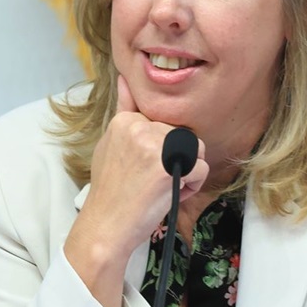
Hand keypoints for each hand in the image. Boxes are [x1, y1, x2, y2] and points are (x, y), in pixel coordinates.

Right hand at [63, 76, 207, 306]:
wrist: (105, 227)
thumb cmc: (111, 192)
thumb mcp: (110, 145)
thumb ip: (124, 112)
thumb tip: (125, 79)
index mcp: (126, 121)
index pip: (166, 126)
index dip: (162, 151)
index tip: (143, 169)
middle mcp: (139, 128)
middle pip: (184, 136)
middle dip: (177, 160)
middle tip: (153, 181)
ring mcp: (154, 146)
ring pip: (196, 150)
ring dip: (188, 171)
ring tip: (163, 187)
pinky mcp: (167, 167)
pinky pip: (201, 169)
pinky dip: (192, 187)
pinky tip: (170, 195)